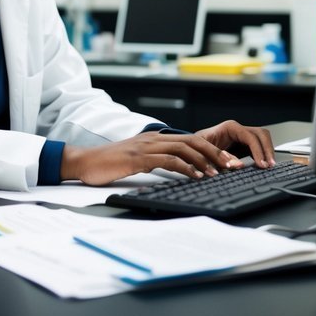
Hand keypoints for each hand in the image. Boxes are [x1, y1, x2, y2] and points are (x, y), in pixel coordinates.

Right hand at [60, 129, 252, 185]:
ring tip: (218, 173)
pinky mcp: (138, 158)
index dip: (210, 150)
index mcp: (154, 139)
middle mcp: (152, 139)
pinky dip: (185, 167)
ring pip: (184, 148)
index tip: (226, 162)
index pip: (189, 140)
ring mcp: (145, 147)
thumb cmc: (108, 164)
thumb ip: (155, 162)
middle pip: (192, 141)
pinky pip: (167, 160)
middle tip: (232, 166)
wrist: (84, 162)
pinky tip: (195, 176)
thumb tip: (178, 171)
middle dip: (215, 153)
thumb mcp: (136, 161)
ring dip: (204, 160)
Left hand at [194, 120, 275, 168]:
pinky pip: (258, 147)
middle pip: (261, 134)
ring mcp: (241, 136)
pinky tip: (263, 165)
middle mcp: (237, 130)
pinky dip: (263, 154)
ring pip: (262, 139)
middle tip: (270, 165)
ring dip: (267, 151)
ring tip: (269, 166)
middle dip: (267, 149)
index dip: (258, 150)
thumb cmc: (196, 148)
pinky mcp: (243, 145)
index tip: (261, 163)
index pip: (250, 136)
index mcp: (229, 128)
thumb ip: (223, 158)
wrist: (191, 149)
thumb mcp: (206, 154)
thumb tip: (239, 164)